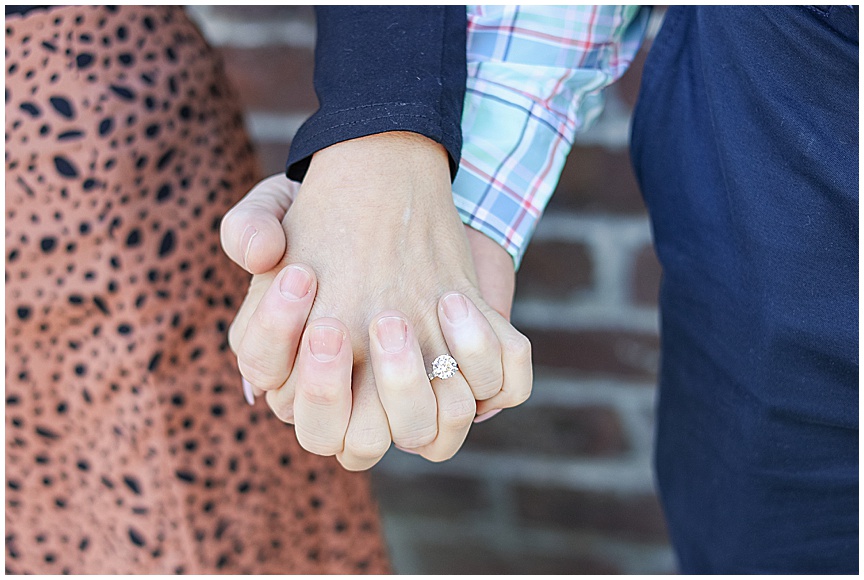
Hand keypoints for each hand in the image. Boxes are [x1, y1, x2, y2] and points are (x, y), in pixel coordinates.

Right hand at [221, 133, 530, 469]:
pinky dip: (480, 353)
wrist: (412, 206)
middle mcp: (369, 401)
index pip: (284, 399)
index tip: (299, 274)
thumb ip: (248, 227)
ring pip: (424, 434)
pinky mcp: (483, 371)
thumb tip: (262, 256)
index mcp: (307, 377)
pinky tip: (454, 298)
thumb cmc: (339, 221)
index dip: (283, 344)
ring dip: (409, 379)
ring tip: (394, 312)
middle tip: (334, 323)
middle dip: (331, 390)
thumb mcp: (280, 207)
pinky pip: (495, 391)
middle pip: (351, 444)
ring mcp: (431, 392)